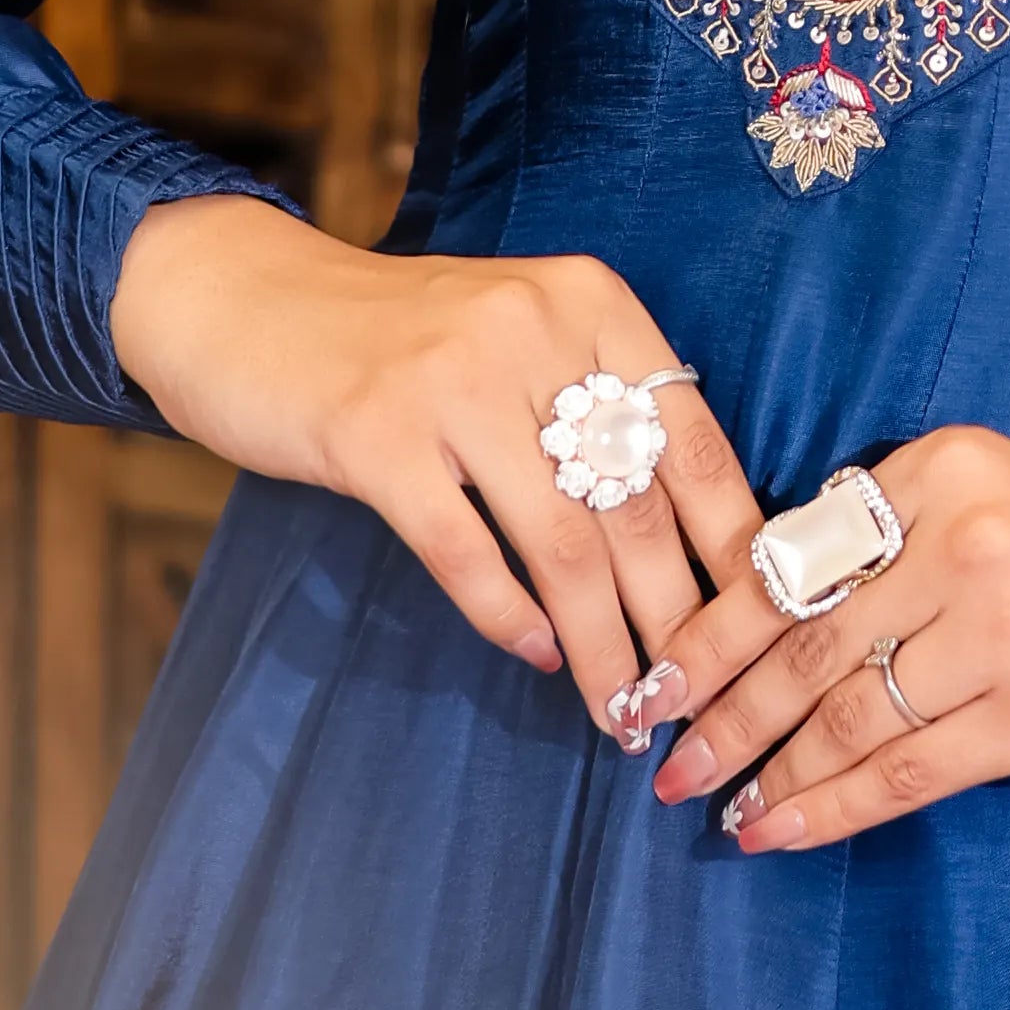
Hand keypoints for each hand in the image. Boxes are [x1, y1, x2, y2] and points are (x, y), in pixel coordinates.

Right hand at [107, 196, 759, 733]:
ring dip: (601, 643)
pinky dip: (507, 615)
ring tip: (621, 708)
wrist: (247, 300)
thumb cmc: (403, 339)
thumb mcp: (519, 336)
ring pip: (562, 544)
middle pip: (636, 504)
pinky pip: (464, 552)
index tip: (761, 628)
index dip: (733, 546)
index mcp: (590, 302)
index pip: (695, 440)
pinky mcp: (376, 435)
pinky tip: (535, 655)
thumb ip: (597, 405)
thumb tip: (692, 539)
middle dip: (675, 619)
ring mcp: (451, 382)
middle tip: (693, 698)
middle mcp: (533, 330)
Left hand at [646, 424, 1009, 852]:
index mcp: (942, 468)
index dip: (711, 629)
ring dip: (766, 768)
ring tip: (712, 802)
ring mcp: (1002, 629)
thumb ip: (891, 536)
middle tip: (658, 753)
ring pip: (845, 712)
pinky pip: (905, 772)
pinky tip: (779, 830)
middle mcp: (965, 538)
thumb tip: (757, 608)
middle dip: (720, 708)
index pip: (795, 558)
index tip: (652, 678)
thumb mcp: (996, 496)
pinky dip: (830, 807)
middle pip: (805, 640)